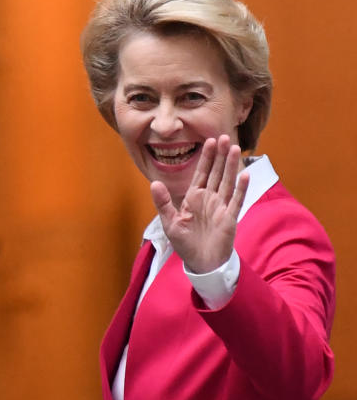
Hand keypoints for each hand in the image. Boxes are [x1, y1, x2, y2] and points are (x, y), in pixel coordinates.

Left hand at [150, 135, 248, 273]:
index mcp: (194, 198)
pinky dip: (241, 188)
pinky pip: (236, 200)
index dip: (206, 158)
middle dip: (220, 156)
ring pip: (228, 182)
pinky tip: (245, 175)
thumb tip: (154, 183)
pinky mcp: (229, 218)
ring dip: (231, 166)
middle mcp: (209, 199)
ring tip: (235, 148)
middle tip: (225, 137)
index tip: (210, 141)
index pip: (202, 173)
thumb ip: (163, 202)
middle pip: (217, 173)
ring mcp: (221, 207)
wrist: (200, 262)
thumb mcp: (169, 222)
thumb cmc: (185, 243)